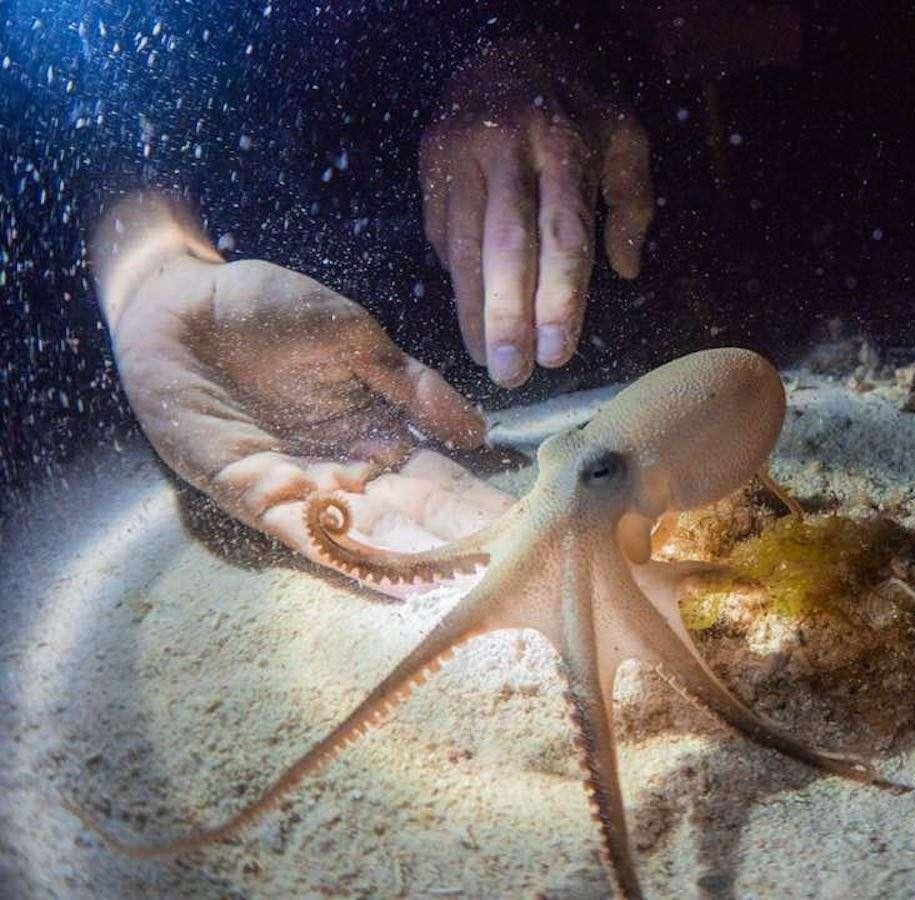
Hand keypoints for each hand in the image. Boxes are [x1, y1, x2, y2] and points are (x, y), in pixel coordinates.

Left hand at [91, 194, 511, 586]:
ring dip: (416, 561)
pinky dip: (348, 557)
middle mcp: (348, 473)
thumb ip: (416, 388)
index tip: (526, 529)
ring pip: (368, 535)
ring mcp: (303, 490)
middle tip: (511, 573)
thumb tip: (479, 433)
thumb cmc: (271, 309)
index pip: (442, 480)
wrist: (183, 301)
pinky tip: (393, 579)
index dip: (480, 504)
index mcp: (380, 435)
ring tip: (464, 581)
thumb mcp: (359, 339)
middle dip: (459, 545)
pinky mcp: (253, 495)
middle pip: (414, 519)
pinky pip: (305, 534)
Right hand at [420, 37, 653, 386]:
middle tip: (511, 375)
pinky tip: (471, 314)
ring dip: (472, 311)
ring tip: (487, 360)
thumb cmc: (578, 110)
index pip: (561, 232)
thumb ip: (633, 204)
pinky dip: (456, 278)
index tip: (557, 353)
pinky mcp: (431, 161)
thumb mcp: (625, 139)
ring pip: (462, 246)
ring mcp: (460, 153)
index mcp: (561, 142)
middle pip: (504, 246)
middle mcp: (506, 147)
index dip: (559, 297)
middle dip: (506, 316)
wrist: (509, 49)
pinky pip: (442, 232)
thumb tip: (626, 271)